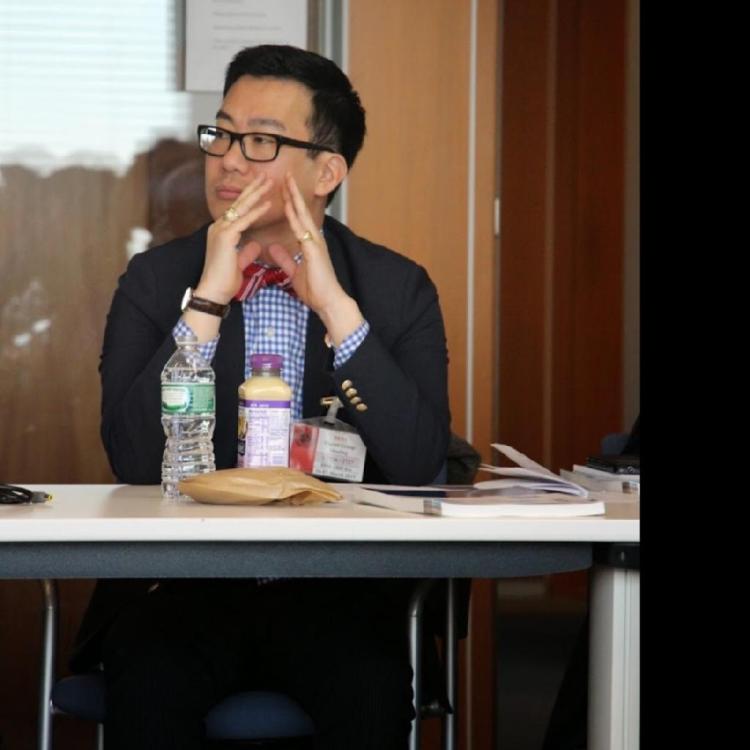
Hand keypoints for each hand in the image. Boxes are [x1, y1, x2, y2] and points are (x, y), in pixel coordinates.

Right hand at [197, 174, 271, 302]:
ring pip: (241, 207)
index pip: (238, 211)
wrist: (214, 292)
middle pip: (239, 203)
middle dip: (253, 189)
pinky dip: (256, 212)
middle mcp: (219, 227)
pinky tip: (267, 204)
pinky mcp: (225, 236)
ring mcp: (220, 230)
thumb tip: (254, 245)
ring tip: (269, 182)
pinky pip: (244, 220)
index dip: (251, 199)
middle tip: (266, 176)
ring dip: (256, 194)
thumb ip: (245, 252)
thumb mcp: (238, 263)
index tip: (262, 189)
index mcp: (222, 232)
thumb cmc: (224, 280)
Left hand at [268, 174, 362, 343]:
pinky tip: (288, 205)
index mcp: (309, 243)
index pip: (297, 219)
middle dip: (293, 193)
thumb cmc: (316, 289)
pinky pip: (302, 229)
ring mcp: (316, 243)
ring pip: (303, 215)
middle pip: (301, 211)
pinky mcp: (315, 250)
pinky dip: (294, 216)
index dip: (290, 203)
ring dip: (294, 197)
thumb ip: (285, 259)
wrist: (329, 302)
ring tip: (287, 181)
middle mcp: (314, 239)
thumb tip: (272, 248)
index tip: (282, 189)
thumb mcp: (294, 272)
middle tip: (285, 175)